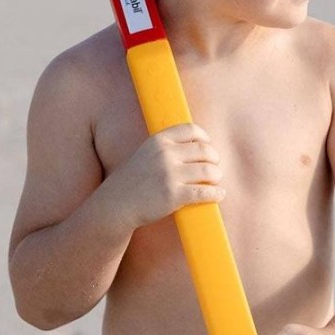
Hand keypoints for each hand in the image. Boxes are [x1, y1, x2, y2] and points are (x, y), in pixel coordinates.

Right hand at [99, 123, 224, 230]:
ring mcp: (170, 175)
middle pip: (204, 150)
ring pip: (208, 171)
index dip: (204, 138)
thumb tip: (199, 144)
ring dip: (216, 176)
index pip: (191, 130)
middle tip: (214, 167)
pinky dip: (216, 193)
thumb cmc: (134, 180)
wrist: (116, 205)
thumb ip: (167, 147)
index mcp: (159, 141)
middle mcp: (165, 154)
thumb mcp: (146, 153)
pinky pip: (204, 192)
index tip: (208, 145)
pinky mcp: (174, 195)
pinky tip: (219, 194)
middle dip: (214, 159)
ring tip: (215, 180)